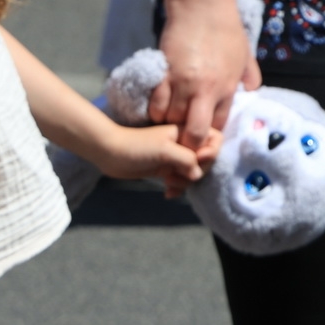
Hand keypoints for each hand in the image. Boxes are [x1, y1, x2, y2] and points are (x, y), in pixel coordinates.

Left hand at [91, 122, 213, 195]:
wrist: (110, 153)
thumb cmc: (137, 146)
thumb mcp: (166, 150)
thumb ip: (187, 160)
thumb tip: (198, 174)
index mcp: (187, 132)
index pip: (214, 139)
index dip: (211, 152)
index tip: (197, 160)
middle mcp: (184, 144)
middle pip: (206, 160)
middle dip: (195, 171)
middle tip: (177, 174)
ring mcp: (175, 157)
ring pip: (193, 173)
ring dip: (184, 182)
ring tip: (168, 183)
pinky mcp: (165, 169)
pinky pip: (180, 181)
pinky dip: (177, 188)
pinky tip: (167, 193)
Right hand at [151, 0, 260, 149]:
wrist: (203, 7)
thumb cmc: (226, 30)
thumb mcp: (245, 55)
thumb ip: (250, 76)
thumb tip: (251, 91)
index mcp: (227, 88)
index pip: (217, 126)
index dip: (209, 135)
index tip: (203, 134)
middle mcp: (205, 90)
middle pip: (193, 134)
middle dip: (188, 143)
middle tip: (183, 139)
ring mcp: (183, 83)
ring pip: (171, 121)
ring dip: (170, 125)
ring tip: (171, 121)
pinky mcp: (164, 74)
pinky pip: (155, 104)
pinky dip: (156, 111)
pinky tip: (160, 106)